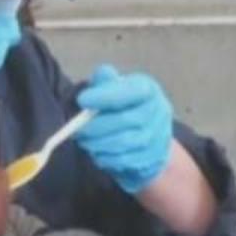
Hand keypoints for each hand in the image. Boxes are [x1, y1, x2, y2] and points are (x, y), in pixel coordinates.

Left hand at [75, 64, 174, 193]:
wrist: (149, 135)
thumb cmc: (125, 106)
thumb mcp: (116, 88)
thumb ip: (107, 81)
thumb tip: (102, 74)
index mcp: (148, 90)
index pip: (129, 92)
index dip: (104, 96)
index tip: (82, 99)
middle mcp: (158, 112)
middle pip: (126, 120)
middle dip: (96, 126)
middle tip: (77, 130)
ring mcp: (158, 137)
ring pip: (124, 143)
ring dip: (98, 144)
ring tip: (85, 141)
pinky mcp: (152, 158)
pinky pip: (125, 161)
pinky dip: (106, 158)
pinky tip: (97, 152)